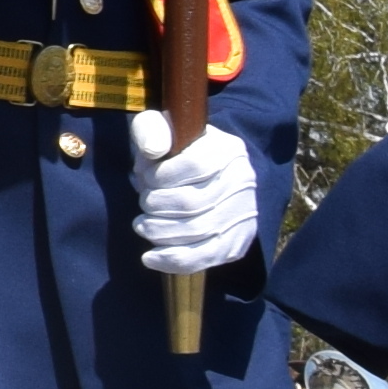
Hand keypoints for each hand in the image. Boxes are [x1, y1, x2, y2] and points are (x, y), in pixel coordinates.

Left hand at [122, 110, 262, 273]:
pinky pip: (205, 257)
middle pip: (192, 202)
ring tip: (142, 225)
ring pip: (197, 232)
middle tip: (142, 203)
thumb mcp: (162, 127)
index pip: (193, 166)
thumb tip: (152, 151)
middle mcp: (244, 181)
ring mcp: (245, 213)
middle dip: (154, 205)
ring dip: (159, 232)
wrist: (206, 177)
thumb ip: (151, 128)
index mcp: (229, 149)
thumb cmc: (177, 151)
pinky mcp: (238, 242)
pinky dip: (172, 261)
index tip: (143, 176)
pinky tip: (149, 257)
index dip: (158, 176)